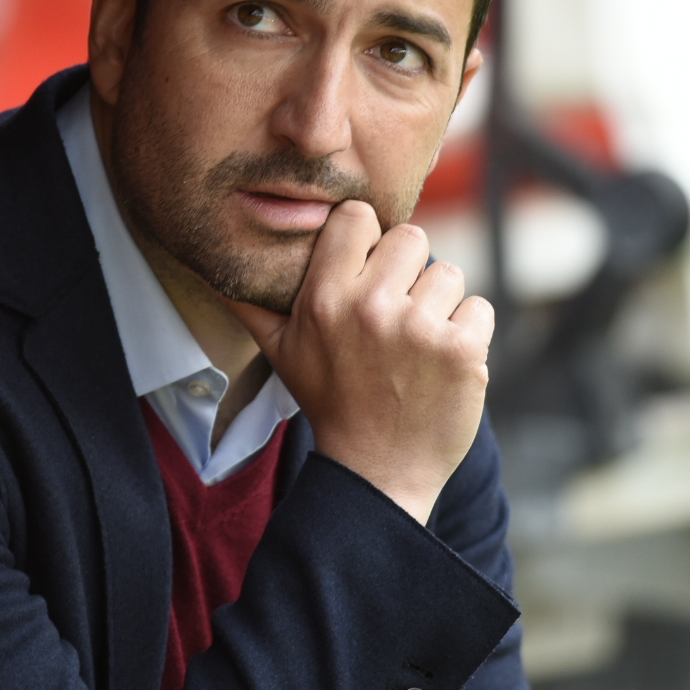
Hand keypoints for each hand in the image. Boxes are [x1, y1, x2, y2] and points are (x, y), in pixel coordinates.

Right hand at [225, 201, 491, 524]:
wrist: (376, 471)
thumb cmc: (329, 402)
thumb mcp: (281, 351)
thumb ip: (250, 304)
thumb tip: (211, 269)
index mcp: (325, 298)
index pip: (357, 217)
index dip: (367, 237)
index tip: (368, 266)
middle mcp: (372, 307)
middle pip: (412, 237)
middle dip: (408, 270)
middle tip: (397, 310)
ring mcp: (420, 328)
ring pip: (449, 273)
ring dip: (440, 304)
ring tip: (418, 342)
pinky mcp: (462, 350)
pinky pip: (478, 308)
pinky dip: (467, 333)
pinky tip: (442, 362)